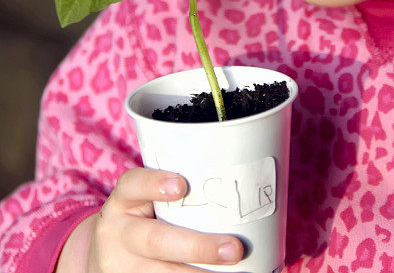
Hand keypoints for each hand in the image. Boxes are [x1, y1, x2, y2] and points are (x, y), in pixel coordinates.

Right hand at [59, 167, 244, 271]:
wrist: (105, 254)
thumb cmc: (140, 216)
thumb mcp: (143, 200)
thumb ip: (173, 194)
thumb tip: (233, 186)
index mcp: (122, 201)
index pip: (132, 185)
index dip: (154, 184)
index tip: (181, 185)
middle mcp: (119, 233)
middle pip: (156, 240)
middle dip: (197, 246)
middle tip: (234, 249)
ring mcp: (122, 266)